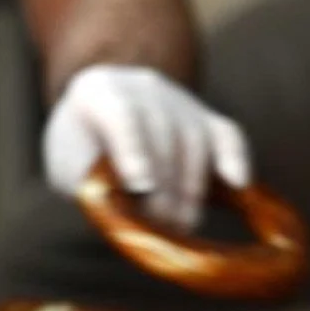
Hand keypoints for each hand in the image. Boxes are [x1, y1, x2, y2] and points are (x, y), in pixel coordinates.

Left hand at [42, 64, 249, 230]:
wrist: (102, 130)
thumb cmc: (84, 155)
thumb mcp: (71, 166)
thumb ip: (90, 179)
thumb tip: (125, 205)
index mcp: (98, 90)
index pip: (122, 114)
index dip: (134, 150)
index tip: (142, 186)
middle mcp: (143, 87)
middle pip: (164, 131)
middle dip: (165, 184)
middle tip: (160, 223)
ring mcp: (179, 99)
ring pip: (196, 139)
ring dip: (190, 188)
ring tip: (180, 224)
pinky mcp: (207, 118)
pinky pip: (228, 135)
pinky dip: (236, 159)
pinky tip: (238, 184)